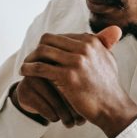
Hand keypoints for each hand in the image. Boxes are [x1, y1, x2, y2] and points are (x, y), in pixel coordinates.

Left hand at [20, 26, 136, 137]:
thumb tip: (110, 30)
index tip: (43, 55)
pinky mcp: (67, 76)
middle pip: (49, 40)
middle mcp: (84, 47)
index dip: (49, 46)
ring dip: (30, 58)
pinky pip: (40, 67)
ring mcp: (76, 61)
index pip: (61, 36)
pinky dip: (29, 68)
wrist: (112, 107)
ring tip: (25, 66)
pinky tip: (24, 72)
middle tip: (31, 59)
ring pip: (43, 51)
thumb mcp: (109, 59)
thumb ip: (104, 44)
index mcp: (91, 42)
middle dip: (37, 49)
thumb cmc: (108, 87)